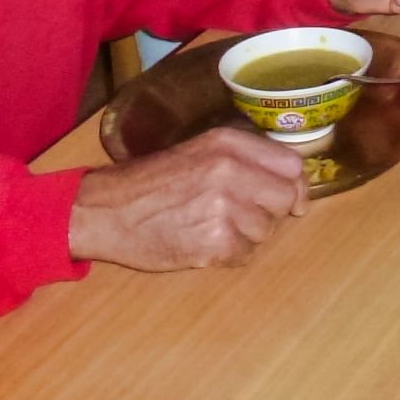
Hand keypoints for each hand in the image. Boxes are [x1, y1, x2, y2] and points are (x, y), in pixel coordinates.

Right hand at [69, 127, 307, 269]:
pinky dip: (229, 254)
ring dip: (246, 235)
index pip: (291, 165)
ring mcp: (223, 208)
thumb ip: (245, 158)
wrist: (105, 210)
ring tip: (211, 227)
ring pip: (266, 230)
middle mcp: (230, 171)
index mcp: (228, 144)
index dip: (295, 186)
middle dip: (271, 212)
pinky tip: (204, 244)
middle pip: (286, 198)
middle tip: (241, 216)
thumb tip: (294, 183)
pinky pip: (245, 254)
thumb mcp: (199, 150)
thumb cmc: (151, 182)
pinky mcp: (214, 243)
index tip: (292, 200)